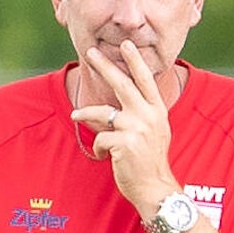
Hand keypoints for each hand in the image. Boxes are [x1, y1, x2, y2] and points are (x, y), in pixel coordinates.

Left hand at [69, 40, 181, 211]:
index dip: (135, 61)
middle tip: (92, 52)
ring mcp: (136, 128)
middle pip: (123, 84)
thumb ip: (140, 115)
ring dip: (85, 112)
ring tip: (75, 114)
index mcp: (157, 111)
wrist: (155, 188)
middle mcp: (148, 116)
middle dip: (106, 65)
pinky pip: (100, 137)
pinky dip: (99, 147)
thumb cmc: (150, 161)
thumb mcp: (154, 132)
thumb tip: (111, 108)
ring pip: (102, 112)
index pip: (145, 80)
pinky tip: (107, 156)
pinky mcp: (123, 142)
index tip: (126, 44)